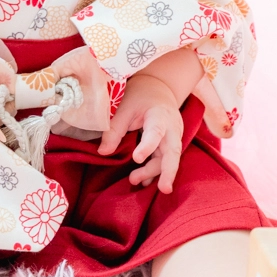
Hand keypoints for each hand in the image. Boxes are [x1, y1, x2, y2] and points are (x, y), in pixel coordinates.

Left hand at [99, 71, 183, 192]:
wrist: (158, 88)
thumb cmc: (140, 96)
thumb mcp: (125, 107)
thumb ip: (115, 129)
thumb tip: (103, 153)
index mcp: (160, 115)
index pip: (156, 131)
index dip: (148, 146)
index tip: (137, 158)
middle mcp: (171, 128)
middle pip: (173, 152)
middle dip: (168, 171)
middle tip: (164, 189)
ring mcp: (173, 137)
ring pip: (167, 159)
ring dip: (153, 172)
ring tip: (133, 180)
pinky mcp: (170, 144)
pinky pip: (164, 160)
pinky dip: (154, 171)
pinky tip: (143, 180)